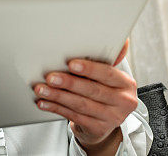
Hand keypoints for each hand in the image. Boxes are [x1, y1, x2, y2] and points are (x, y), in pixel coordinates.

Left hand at [33, 39, 136, 153]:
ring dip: (58, 96)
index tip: (71, 63)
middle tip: (50, 76)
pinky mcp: (98, 129)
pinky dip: (56, 108)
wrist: (104, 122)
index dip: (89, 69)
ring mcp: (111, 118)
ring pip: (80, 105)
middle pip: (92, 90)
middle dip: (69, 82)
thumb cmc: (103, 91)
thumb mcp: (108, 76)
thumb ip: (104, 60)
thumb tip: (116, 37)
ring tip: (42, 89)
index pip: (108, 74)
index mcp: (126, 84)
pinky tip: (44, 102)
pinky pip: (74, 117)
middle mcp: (123, 102)